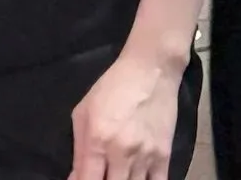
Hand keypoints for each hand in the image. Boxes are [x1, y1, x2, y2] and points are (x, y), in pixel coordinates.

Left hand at [69, 52, 181, 179]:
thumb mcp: (84, 111)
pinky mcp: (165, 158)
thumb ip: (79, 148)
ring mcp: (145, 157)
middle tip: (101, 175)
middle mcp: (120, 152)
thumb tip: (76, 178)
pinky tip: (137, 179)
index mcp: (97, 139)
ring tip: (117, 175)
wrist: (150, 72)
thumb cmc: (111, 88)